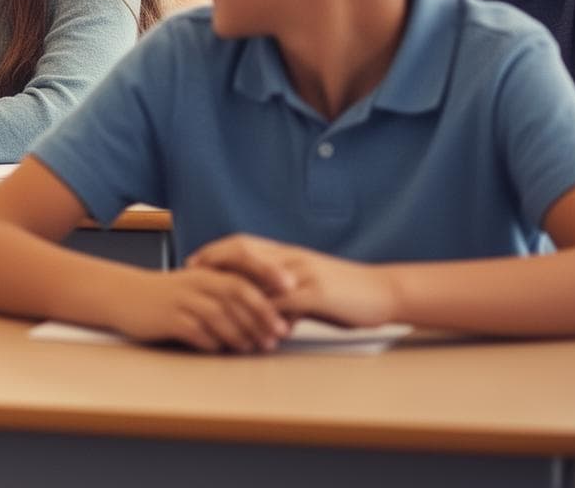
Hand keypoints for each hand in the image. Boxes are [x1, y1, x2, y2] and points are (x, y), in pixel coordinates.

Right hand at [107, 267, 290, 352]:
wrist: (123, 295)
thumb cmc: (166, 296)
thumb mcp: (196, 287)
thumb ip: (225, 294)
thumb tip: (262, 313)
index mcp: (206, 273)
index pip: (244, 276)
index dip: (269, 288)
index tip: (291, 301)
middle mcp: (196, 282)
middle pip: (236, 295)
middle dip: (261, 316)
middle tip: (278, 334)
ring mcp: (181, 300)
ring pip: (218, 315)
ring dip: (239, 333)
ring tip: (252, 347)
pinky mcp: (167, 318)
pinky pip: (195, 332)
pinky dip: (211, 342)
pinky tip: (220, 350)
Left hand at [189, 233, 398, 328]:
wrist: (384, 292)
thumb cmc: (346, 291)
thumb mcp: (309, 288)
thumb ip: (284, 296)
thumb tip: (265, 314)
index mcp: (288, 255)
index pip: (243, 244)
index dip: (216, 251)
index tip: (193, 261)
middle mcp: (291, 259)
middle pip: (243, 252)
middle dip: (214, 261)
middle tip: (191, 274)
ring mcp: (302, 275)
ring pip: (258, 278)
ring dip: (234, 292)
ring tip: (211, 304)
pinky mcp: (316, 294)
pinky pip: (282, 303)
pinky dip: (264, 316)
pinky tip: (250, 331)